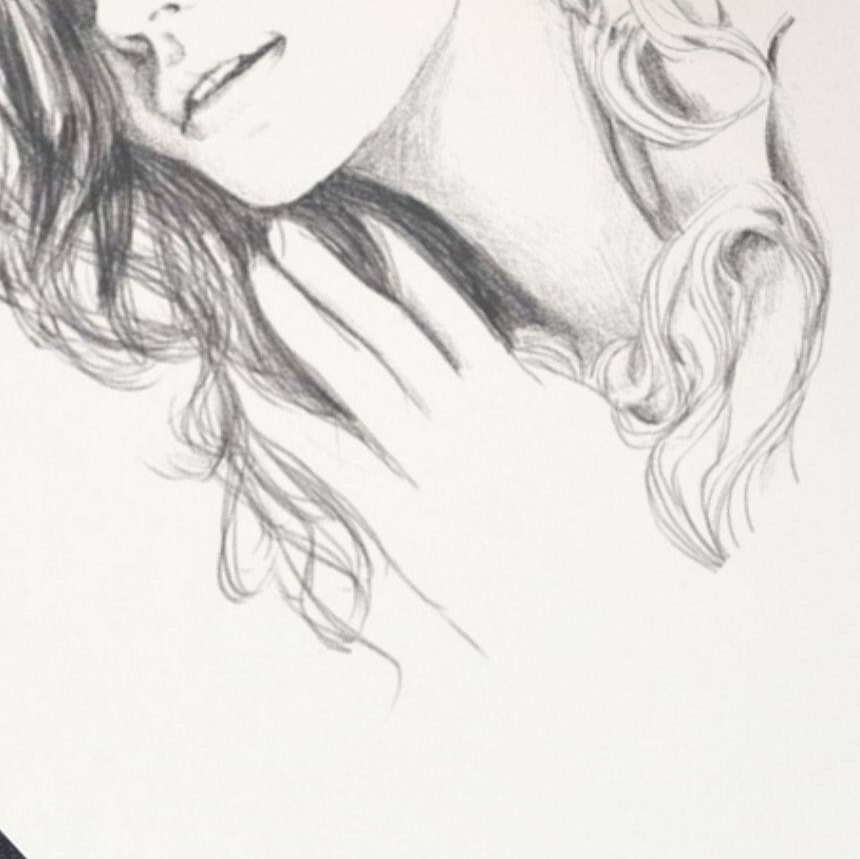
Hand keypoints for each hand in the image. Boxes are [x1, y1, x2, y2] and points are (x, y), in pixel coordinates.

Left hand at [253, 221, 659, 653]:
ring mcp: (443, 473)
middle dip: (332, 281)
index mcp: (519, 400)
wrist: (605, 633)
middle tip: (283, 237)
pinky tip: (254, 400)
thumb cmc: (604, 546)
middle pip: (390, 333)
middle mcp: (475, 424)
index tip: (368, 225)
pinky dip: (295, 429)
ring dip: (306, 325)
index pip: (451, 316)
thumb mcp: (588, 452)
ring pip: (360, 379)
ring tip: (262, 282)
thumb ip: (549, 391)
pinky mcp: (415, 531)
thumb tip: (527, 350)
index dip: (408, 269)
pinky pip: (343, 466)